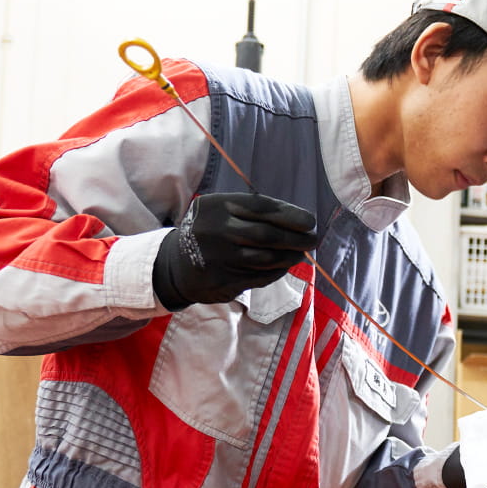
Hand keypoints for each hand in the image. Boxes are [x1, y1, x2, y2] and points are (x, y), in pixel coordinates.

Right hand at [152, 192, 318, 309]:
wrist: (174, 264)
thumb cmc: (210, 231)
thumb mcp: (222, 211)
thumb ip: (254, 212)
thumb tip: (300, 220)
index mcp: (218, 206)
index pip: (263, 208)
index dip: (291, 215)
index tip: (310, 221)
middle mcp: (217, 230)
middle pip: (268, 235)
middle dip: (296, 238)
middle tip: (312, 239)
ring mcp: (218, 257)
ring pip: (266, 258)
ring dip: (290, 256)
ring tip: (300, 253)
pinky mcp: (221, 281)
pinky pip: (259, 277)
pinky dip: (276, 271)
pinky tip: (284, 266)